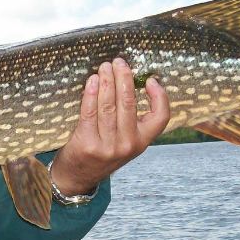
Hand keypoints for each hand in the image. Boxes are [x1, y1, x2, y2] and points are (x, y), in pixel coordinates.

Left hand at [50, 57, 170, 194]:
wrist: (78, 177)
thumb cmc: (102, 152)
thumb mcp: (124, 141)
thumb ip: (130, 119)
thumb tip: (129, 81)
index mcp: (142, 142)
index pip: (161, 117)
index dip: (160, 97)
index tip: (150, 80)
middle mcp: (128, 144)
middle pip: (129, 103)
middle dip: (123, 77)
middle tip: (118, 62)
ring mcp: (107, 146)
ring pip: (109, 105)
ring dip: (106, 81)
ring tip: (104, 67)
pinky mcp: (87, 144)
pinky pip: (90, 112)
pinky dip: (91, 94)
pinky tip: (91, 81)